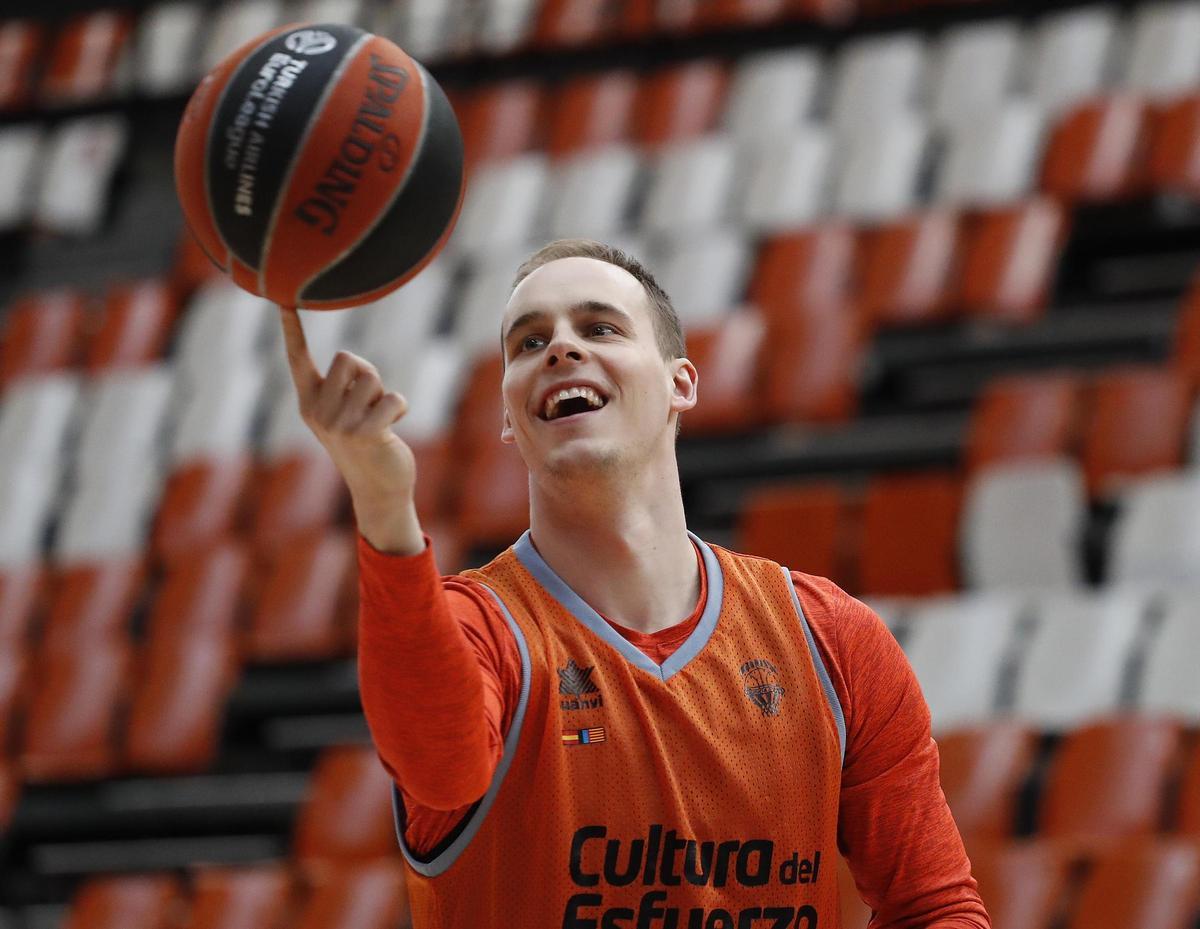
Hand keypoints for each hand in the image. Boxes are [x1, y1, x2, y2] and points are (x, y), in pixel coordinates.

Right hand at [279, 306, 423, 553]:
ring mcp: (338, 425)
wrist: (378, 488)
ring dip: (384, 395)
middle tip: (369, 405)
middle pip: (348, 358)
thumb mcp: (347, 412)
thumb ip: (344, 385)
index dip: (291, 329)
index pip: (297, 358)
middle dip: (368, 375)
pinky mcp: (364, 435)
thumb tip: (350, 361)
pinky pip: (392, 398)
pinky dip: (400, 408)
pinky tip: (394, 428)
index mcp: (308, 401)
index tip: (284, 300)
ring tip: (379, 420)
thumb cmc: (367, 442)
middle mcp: (316, 412)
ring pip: (372, 377)